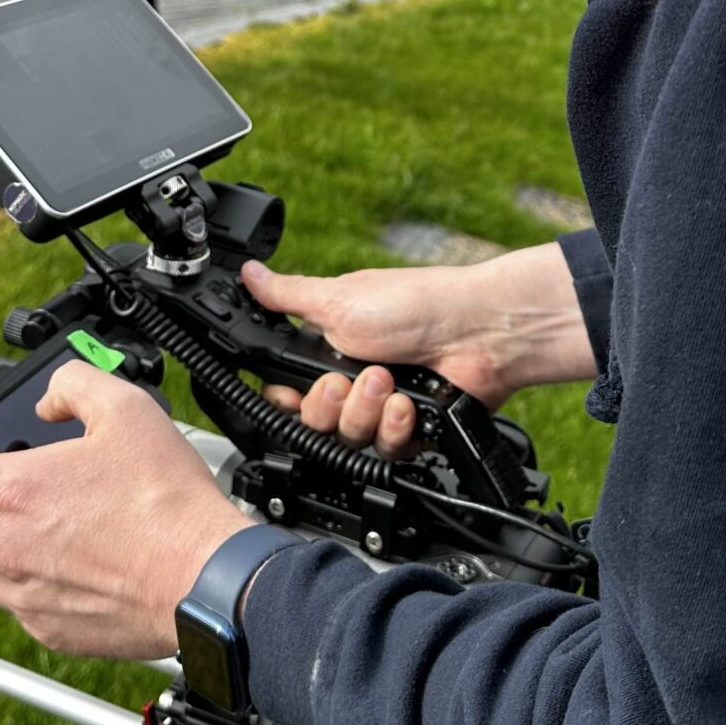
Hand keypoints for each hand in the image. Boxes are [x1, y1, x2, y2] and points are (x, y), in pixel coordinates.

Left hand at [0, 361, 250, 658]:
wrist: (204, 579)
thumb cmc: (168, 501)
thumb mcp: (126, 409)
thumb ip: (75, 386)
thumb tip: (51, 396)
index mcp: (11, 494)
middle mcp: (5, 551)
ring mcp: (25, 597)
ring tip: (16, 527)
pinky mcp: (51, 630)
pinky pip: (14, 607)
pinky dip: (21, 584)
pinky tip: (58, 563)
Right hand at [241, 242, 595, 455]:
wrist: (476, 333)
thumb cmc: (414, 305)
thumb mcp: (338, 298)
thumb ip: (287, 297)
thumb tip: (249, 273)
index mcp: (328, 350)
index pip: (287, 394)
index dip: (287, 401)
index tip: (293, 393)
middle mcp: (353, 382)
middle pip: (314, 423)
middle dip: (330, 403)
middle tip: (348, 378)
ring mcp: (381, 409)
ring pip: (347, 439)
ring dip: (364, 412)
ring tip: (386, 383)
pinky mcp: (409, 432)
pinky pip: (384, 451)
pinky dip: (395, 428)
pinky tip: (407, 405)